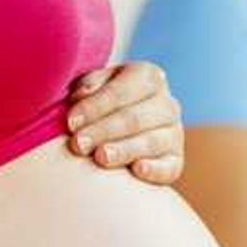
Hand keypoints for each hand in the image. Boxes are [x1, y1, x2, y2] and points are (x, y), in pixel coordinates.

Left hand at [67, 62, 184, 185]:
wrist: (118, 130)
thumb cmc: (101, 105)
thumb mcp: (92, 86)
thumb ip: (87, 87)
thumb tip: (81, 97)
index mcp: (148, 77)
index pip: (121, 91)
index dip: (95, 107)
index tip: (70, 122)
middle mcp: (167, 103)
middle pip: (135, 118)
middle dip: (103, 131)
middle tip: (78, 144)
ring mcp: (174, 133)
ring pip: (151, 141)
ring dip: (124, 150)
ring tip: (100, 157)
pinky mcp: (176, 161)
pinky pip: (169, 167)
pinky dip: (155, 169)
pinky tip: (137, 169)